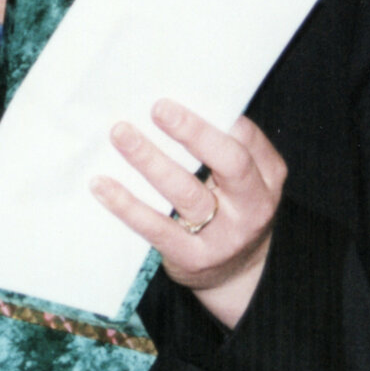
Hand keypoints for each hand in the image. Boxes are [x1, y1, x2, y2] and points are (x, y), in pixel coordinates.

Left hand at [90, 99, 286, 328]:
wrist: (237, 274)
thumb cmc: (231, 209)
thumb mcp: (241, 181)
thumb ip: (219, 148)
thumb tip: (172, 105)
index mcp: (267, 178)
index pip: (247, 140)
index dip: (214, 117)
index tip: (178, 95)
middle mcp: (252, 207)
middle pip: (229, 163)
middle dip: (192, 132)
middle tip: (158, 108)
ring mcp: (224, 236)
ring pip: (186, 193)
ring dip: (150, 160)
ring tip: (121, 134)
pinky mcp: (192, 258)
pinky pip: (156, 227)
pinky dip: (126, 204)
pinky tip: (102, 184)